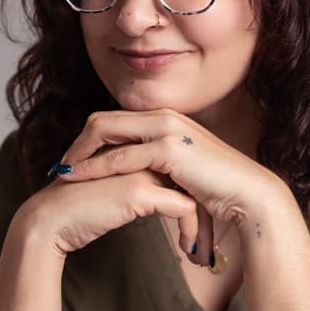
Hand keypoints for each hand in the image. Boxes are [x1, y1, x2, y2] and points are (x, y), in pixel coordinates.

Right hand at [19, 169, 199, 257]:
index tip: (203, 229)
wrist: (48, 222)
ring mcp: (141, 168)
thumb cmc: (78, 214)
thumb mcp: (118, 197)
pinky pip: (184, 209)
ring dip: (202, 228)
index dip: (196, 200)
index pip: (181, 173)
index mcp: (137, 152)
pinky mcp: (139, 189)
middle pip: (190, 182)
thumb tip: (171, 204)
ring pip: (193, 195)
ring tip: (200, 255)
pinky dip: (192, 232)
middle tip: (208, 246)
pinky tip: (189, 251)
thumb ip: (141, 191)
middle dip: (206, 216)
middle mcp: (141, 154)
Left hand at [51, 108, 284, 262]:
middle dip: (78, 143)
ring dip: (80, 155)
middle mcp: (164, 117)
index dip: (90, 139)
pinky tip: (80, 180)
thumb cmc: (218, 189)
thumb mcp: (182, 172)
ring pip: (106, 132)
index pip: (116, 121)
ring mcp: (166, 129)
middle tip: (60, 166)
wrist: (248, 193)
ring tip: (62, 175)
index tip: (74, 160)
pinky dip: (96, 168)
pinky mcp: (169, 149)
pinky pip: (121, 157)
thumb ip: (160, 167)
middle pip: (104, 120)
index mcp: (166, 119)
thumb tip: (141, 178)